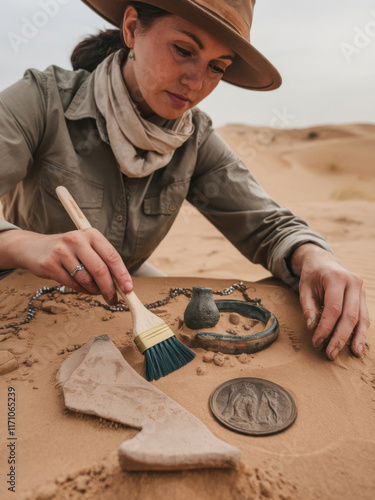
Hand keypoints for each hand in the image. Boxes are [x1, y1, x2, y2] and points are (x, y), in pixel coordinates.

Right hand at [0, 229, 132, 304]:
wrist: (34, 248)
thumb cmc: (69, 251)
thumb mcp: (87, 248)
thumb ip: (103, 262)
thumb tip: (122, 285)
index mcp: (92, 234)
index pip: (112, 256)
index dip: (122, 275)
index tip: (129, 289)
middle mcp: (77, 239)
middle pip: (100, 270)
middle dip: (109, 289)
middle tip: (113, 300)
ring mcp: (62, 251)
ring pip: (86, 279)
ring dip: (94, 290)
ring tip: (95, 291)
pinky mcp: (50, 264)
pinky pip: (72, 284)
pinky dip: (81, 290)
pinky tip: (82, 288)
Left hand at [291, 244, 368, 359]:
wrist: (323, 262)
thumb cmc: (312, 276)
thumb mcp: (304, 288)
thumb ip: (308, 307)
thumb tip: (312, 327)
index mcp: (336, 278)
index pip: (333, 308)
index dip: (326, 327)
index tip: (317, 342)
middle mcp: (353, 282)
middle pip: (350, 315)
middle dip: (340, 337)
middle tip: (331, 354)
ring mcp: (361, 289)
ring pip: (362, 318)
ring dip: (357, 338)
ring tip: (354, 353)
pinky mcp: (363, 297)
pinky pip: (364, 317)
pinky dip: (361, 332)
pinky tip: (358, 344)